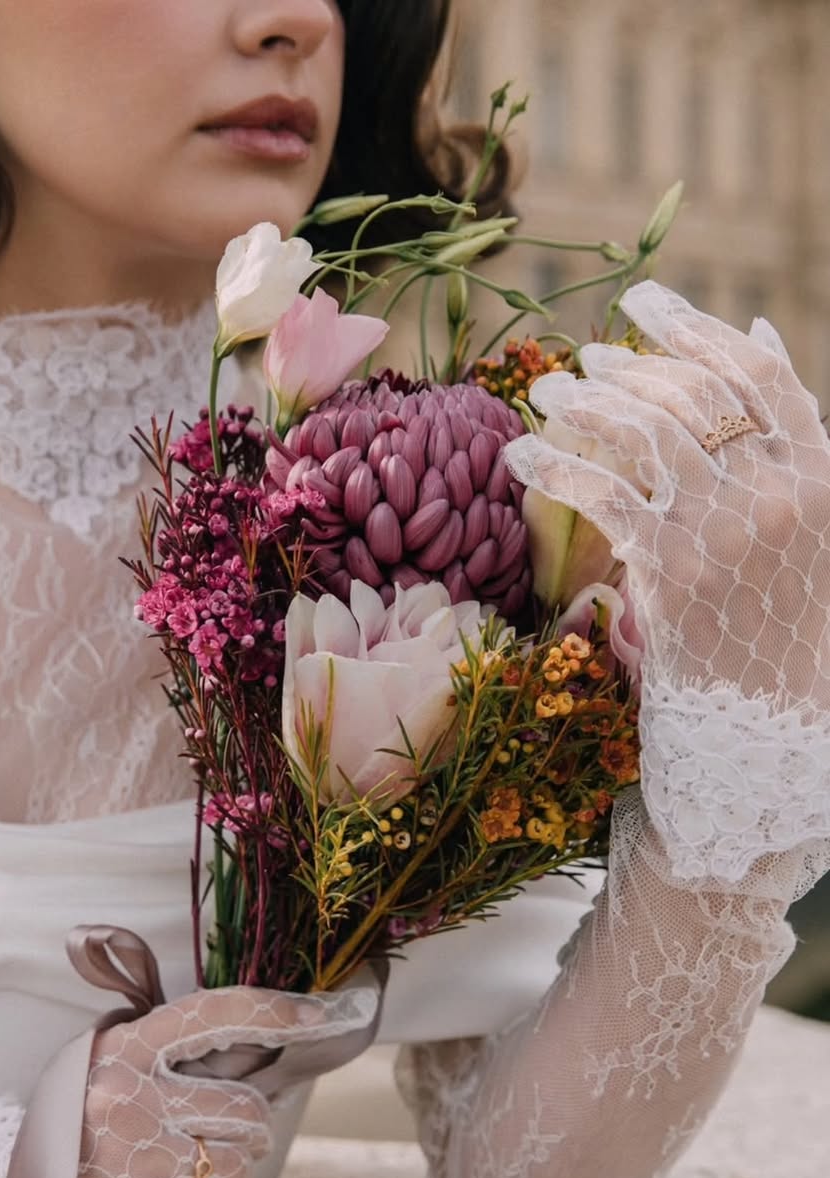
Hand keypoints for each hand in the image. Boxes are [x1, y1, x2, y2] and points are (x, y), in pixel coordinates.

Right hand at [65, 981, 376, 1177]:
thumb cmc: (69, 1129)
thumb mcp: (100, 1069)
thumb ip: (161, 1054)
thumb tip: (252, 1048)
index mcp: (123, 1049)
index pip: (212, 1013)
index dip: (272, 1011)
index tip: (316, 1015)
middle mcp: (129, 1094)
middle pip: (244, 1105)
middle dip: (255, 1126)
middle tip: (240, 1134)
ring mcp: (135, 1154)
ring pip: (239, 1161)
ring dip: (237, 1172)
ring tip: (205, 1173)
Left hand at [505, 283, 829, 881]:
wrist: (768, 736)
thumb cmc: (775, 636)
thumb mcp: (802, 533)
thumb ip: (785, 445)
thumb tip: (762, 333)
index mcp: (823, 476)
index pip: (762, 376)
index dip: (700, 331)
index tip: (648, 302)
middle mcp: (785, 492)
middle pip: (697, 394)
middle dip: (631, 364)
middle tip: (580, 359)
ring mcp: (731, 528)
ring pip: (648, 431)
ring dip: (587, 402)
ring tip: (545, 391)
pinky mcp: (675, 569)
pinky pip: (605, 492)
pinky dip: (556, 466)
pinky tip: (518, 456)